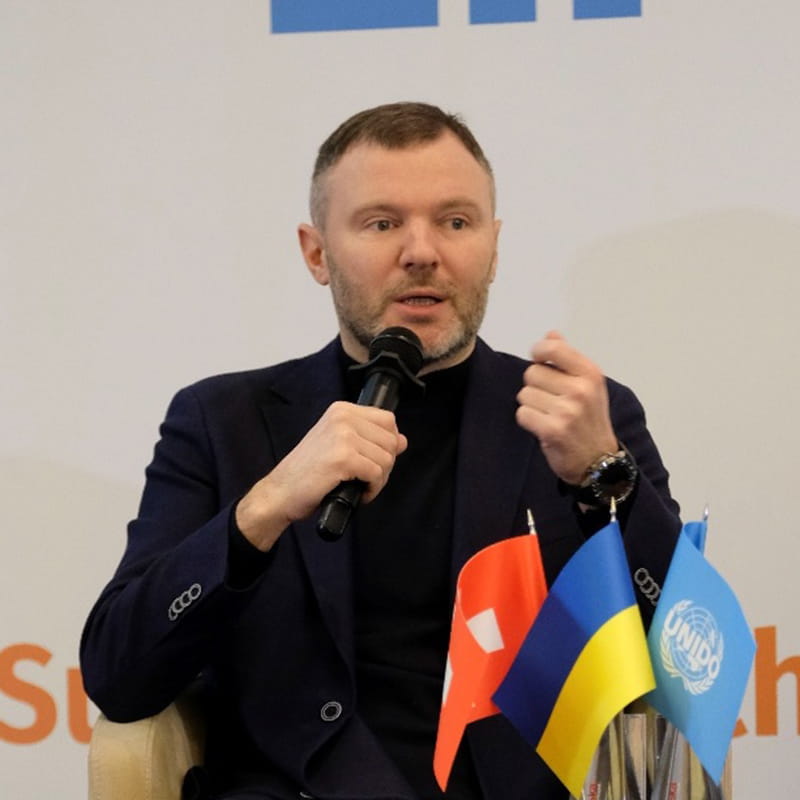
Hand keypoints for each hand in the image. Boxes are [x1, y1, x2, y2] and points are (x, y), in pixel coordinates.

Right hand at [236, 401, 407, 549]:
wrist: (280, 492)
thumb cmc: (309, 472)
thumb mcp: (340, 446)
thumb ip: (369, 439)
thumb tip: (402, 440)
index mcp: (342, 410)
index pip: (388, 420)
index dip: (388, 444)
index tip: (372, 459)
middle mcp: (343, 417)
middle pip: (392, 441)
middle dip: (385, 465)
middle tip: (365, 478)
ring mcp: (342, 436)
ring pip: (387, 459)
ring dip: (379, 480)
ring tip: (359, 486)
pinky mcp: (342, 458)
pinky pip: (377, 474)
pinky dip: (372, 489)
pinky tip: (358, 493)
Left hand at [516, 331, 617, 484]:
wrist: (599, 461)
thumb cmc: (590, 420)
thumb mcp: (588, 385)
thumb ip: (568, 358)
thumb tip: (551, 334)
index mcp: (590, 373)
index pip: (553, 347)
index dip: (539, 352)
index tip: (539, 359)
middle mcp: (581, 389)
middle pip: (532, 372)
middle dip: (536, 386)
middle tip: (551, 400)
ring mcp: (567, 411)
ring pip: (525, 394)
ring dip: (531, 405)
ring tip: (549, 415)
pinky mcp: (553, 430)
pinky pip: (522, 414)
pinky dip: (528, 421)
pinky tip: (543, 426)